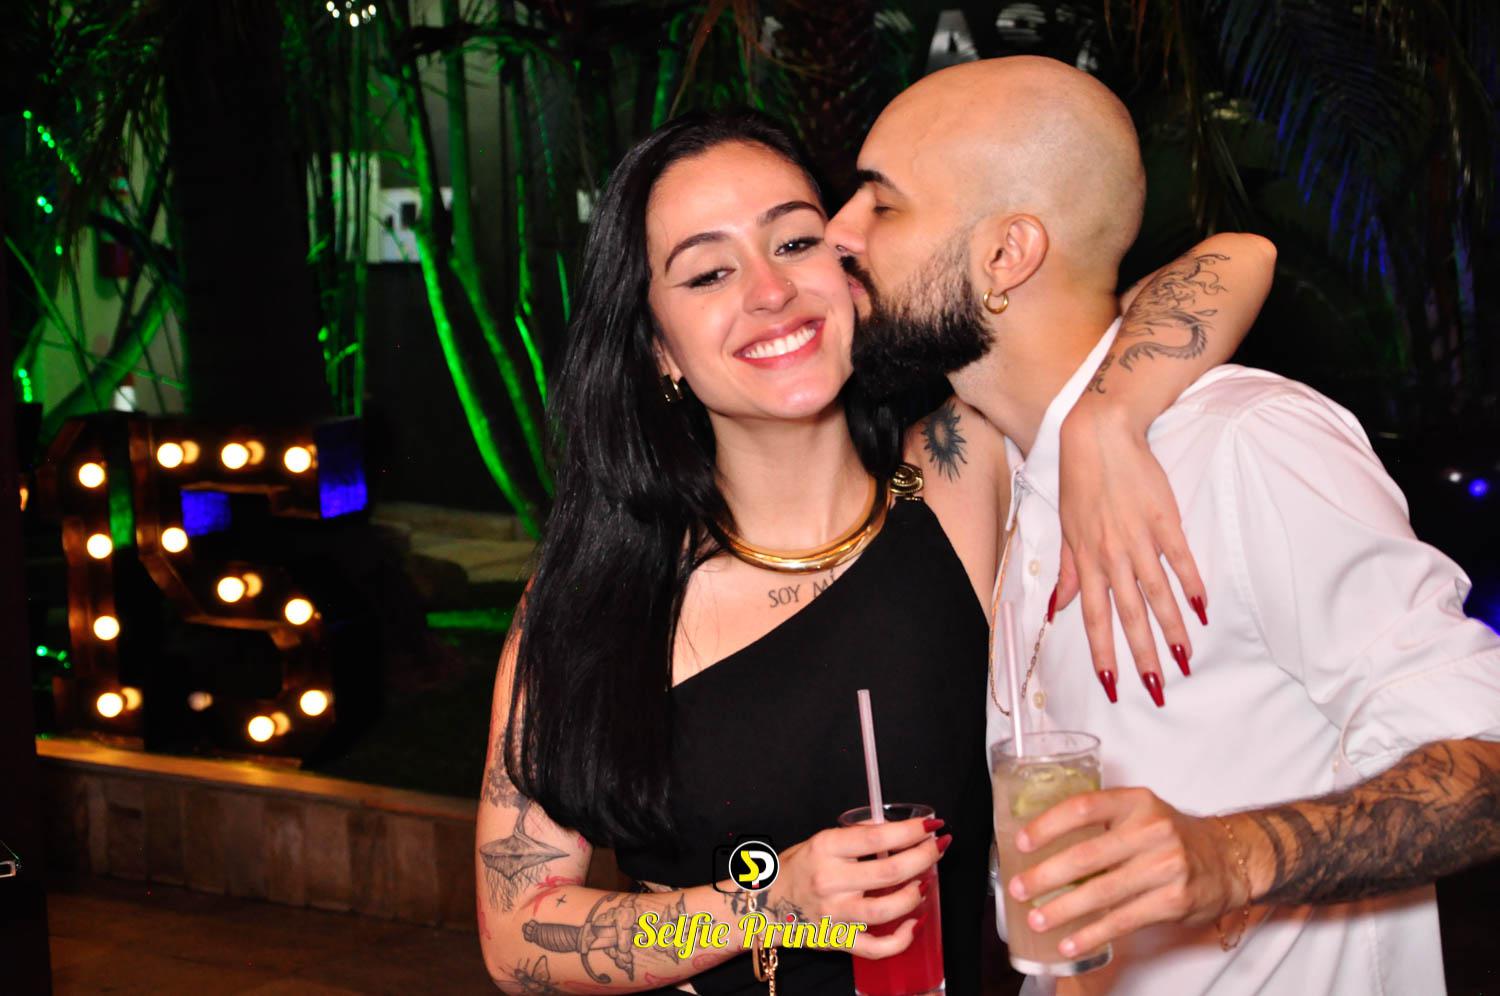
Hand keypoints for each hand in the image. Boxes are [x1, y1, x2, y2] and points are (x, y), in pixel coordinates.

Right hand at [771, 817, 947, 958]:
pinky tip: (914, 924)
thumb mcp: (818, 841)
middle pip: (889, 871)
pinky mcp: (837, 940)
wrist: (763, 905)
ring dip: (915, 895)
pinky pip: (876, 946)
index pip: (877, 837)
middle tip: (939, 848)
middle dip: (924, 858)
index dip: (910, 831)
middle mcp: (829, 880)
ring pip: (886, 909)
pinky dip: (901, 939)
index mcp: (825, 848)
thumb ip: (854, 837)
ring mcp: (834, 913)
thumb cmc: (795, 869)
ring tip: (925, 884)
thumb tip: (894, 829)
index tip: (931, 826)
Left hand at [1006, 788, 1248, 956]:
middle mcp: (1151, 831)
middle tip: (1018, 888)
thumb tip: (1042, 844)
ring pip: (1102, 893)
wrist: (1227, 859)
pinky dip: (1091, 935)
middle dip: (1046, 875)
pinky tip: (1070, 943)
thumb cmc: (1170, 836)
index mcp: (1135, 802)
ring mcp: (1165, 867)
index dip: (1048, 824)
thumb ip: (1101, 821)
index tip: (1021, 842)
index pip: (1083, 807)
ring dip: (1063, 910)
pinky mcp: (1173, 901)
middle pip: (1087, 855)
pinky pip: (1123, 921)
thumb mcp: (1140, 812)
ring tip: (1036, 919)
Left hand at [1056, 403, 1207, 704]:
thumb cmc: (1080, 481)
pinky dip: (1191, 584)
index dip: (1103, 652)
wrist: (1100, 434)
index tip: (1113, 683)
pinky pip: (1179, 560)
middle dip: (1142, 655)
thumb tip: (1057, 608)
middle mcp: (1111, 555)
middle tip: (1157, 688)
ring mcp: (1139, 538)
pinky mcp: (1165, 519)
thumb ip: (1068, 572)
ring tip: (1185, 660)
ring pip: (1157, 594)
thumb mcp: (1066, 528)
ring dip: (1172, 630)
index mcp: (1086, 559)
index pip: (1094, 617)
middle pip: (1129, 615)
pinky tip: (1202, 609)